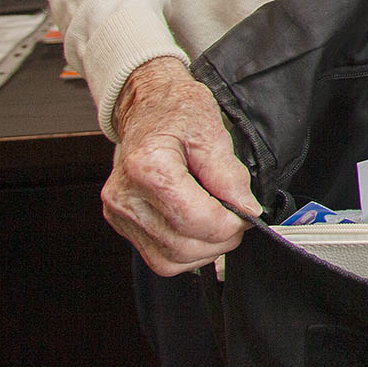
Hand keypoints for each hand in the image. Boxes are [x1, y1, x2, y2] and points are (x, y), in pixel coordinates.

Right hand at [104, 56, 258, 275]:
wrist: (147, 106)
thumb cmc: (177, 111)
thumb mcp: (211, 130)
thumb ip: (229, 174)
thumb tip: (246, 209)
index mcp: (148, 167)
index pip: (197, 219)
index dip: (232, 221)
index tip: (248, 211)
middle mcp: (126, 195)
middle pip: (183, 245)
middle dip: (221, 238)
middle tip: (238, 217)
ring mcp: (119, 212)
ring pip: (170, 260)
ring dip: (204, 249)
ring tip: (219, 221)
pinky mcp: (120, 222)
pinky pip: (158, 257)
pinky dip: (185, 250)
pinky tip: (198, 226)